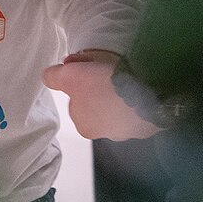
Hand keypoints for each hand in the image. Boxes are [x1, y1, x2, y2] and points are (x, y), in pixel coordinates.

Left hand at [43, 51, 163, 141]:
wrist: (147, 91)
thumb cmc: (103, 86)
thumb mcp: (69, 76)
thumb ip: (54, 77)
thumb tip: (47, 77)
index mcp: (86, 126)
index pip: (78, 101)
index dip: (81, 81)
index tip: (89, 68)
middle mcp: (109, 134)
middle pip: (99, 103)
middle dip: (101, 86)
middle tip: (108, 68)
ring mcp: (134, 129)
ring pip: (122, 105)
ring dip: (122, 90)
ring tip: (127, 72)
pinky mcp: (154, 121)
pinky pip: (143, 104)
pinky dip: (141, 93)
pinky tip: (142, 81)